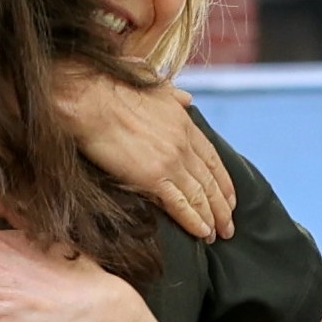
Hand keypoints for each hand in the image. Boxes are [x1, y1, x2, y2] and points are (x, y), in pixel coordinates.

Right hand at [53, 70, 235, 240]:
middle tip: (229, 226)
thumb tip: (187, 98)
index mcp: (184, 124)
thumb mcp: (153, 86)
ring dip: (212, 218)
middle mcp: (183, 145)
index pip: (212, 158)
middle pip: (210, 181)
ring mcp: (170, 162)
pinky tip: (202, 233)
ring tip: (217, 235)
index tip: (230, 198)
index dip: (224, 181)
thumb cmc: (113, 91)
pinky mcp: (152, 177)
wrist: (91, 101)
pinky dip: (193, 220)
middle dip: (222, 206)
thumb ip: (173, 95)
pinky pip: (179, 204)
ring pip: (199, 196)